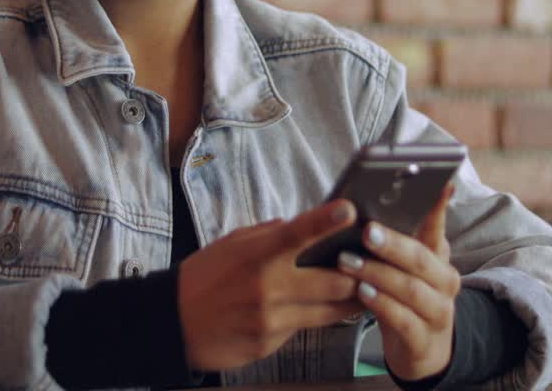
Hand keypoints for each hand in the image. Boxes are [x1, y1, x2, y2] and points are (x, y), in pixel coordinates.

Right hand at [177, 200, 364, 371]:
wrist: (172, 324)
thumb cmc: (204, 277)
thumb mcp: (232, 245)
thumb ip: (270, 235)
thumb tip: (301, 224)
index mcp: (256, 255)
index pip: (296, 233)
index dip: (325, 220)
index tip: (350, 208)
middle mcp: (267, 287)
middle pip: (333, 281)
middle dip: (361, 274)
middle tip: (379, 264)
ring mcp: (270, 319)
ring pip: (330, 311)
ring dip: (351, 300)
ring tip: (368, 289)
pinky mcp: (270, 343)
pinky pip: (305, 328)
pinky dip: (318, 317)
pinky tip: (323, 310)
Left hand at [337, 184, 459, 380]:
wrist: (422, 350)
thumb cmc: (403, 298)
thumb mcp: (403, 268)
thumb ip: (391, 241)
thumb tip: (356, 207)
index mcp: (437, 256)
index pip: (437, 226)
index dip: (438, 205)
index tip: (439, 182)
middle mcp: (444, 280)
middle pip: (421, 258)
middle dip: (393, 244)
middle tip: (366, 231)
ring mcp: (438, 311)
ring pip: (411, 289)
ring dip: (378, 274)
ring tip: (349, 262)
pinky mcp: (424, 339)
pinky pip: (403, 319)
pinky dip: (383, 305)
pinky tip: (362, 293)